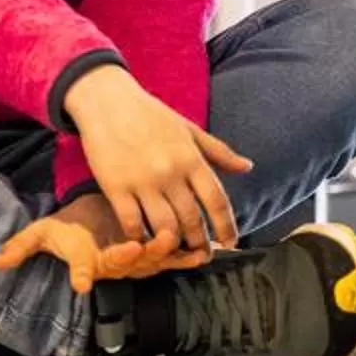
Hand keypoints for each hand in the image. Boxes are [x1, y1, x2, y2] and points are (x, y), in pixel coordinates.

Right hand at [0, 195, 194, 290]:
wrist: (85, 229)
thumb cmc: (65, 233)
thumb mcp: (40, 236)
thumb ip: (21, 247)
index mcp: (89, 262)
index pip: (89, 268)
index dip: (87, 271)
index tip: (86, 280)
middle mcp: (115, 266)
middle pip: (130, 264)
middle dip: (143, 255)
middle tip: (151, 243)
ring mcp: (135, 262)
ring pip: (154, 261)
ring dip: (171, 255)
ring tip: (189, 248)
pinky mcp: (151, 254)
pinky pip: (172, 258)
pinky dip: (188, 256)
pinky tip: (206, 252)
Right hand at [61, 64, 251, 256]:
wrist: (107, 101)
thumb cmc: (150, 114)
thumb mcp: (189, 129)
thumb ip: (219, 152)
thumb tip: (248, 168)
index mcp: (191, 158)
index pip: (216, 200)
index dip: (227, 225)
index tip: (230, 242)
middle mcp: (170, 172)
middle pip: (192, 219)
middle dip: (200, 241)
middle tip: (202, 253)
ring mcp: (142, 181)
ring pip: (164, 226)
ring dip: (172, 243)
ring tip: (176, 250)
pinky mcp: (115, 187)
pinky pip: (131, 221)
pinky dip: (139, 236)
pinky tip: (142, 239)